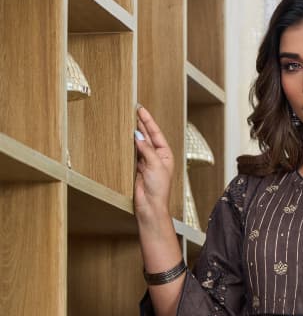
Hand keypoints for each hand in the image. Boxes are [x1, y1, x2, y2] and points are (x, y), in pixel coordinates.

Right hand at [133, 106, 174, 222]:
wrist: (150, 206)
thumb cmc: (159, 189)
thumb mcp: (155, 165)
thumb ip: (146, 149)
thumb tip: (138, 135)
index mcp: (166, 154)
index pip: (156, 133)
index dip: (148, 121)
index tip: (141, 110)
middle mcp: (157, 157)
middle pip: (148, 136)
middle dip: (141, 123)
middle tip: (133, 110)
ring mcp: (146, 161)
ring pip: (139, 143)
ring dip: (134, 132)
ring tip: (128, 119)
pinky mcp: (137, 167)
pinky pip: (132, 152)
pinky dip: (128, 144)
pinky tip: (124, 136)